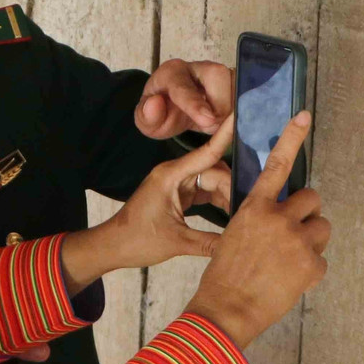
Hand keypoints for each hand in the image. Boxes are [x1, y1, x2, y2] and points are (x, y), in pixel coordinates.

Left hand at [60, 123, 233, 288]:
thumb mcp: (177, 242)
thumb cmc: (137, 240)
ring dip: (226, 195)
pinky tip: (231, 212)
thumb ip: (209, 242)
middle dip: (232, 186)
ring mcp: (176, 183)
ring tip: (244, 211)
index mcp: (171, 175)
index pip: (206, 152)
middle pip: (214, 170)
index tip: (240, 117)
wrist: (113, 246)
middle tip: (250, 206)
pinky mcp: (178, 194)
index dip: (225, 136)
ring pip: (211, 181)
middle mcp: (174, 174)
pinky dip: (217, 201)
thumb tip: (238, 243)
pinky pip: (204, 191)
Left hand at [136, 58, 232, 137]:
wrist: (175, 106)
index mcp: (172, 73)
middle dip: (219, 109)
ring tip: (214, 120)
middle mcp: (198, 67)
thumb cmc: (162, 112)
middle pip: (219, 80)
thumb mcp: (146, 121)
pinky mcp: (236, 79)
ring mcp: (220, 71)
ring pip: (237, 86)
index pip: (184, 87)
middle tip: (207, 124)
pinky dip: (241, 110)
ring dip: (230, 111)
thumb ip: (147, 116)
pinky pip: (249, 92)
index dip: (196, 104)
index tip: (208, 119)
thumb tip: (155, 104)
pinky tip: (227, 117)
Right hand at [184, 112, 327, 347]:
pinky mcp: (312, 265)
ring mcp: (298, 241)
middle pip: (312, 199)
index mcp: (255, 208)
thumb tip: (281, 214)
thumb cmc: (225, 274)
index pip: (277, 165)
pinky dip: (310, 270)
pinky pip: (321, 260)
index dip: (291, 138)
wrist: (227, 309)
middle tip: (292, 233)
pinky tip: (289, 280)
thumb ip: (259, 218)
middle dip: (306, 214)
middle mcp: (280, 219)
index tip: (304, 116)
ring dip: (311, 240)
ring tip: (289, 260)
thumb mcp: (234, 235)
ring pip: (322, 228)